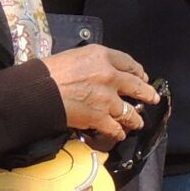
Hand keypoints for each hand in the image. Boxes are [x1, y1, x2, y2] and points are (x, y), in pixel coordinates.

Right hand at [42, 44, 156, 143]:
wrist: (38, 91)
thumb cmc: (48, 72)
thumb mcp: (73, 56)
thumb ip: (91, 63)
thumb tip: (97, 71)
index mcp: (101, 56)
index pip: (127, 62)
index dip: (137, 70)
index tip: (141, 75)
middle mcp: (109, 75)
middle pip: (136, 85)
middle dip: (146, 93)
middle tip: (151, 97)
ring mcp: (107, 98)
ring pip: (129, 111)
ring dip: (135, 118)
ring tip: (137, 122)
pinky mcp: (100, 117)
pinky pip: (115, 128)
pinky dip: (118, 132)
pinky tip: (119, 134)